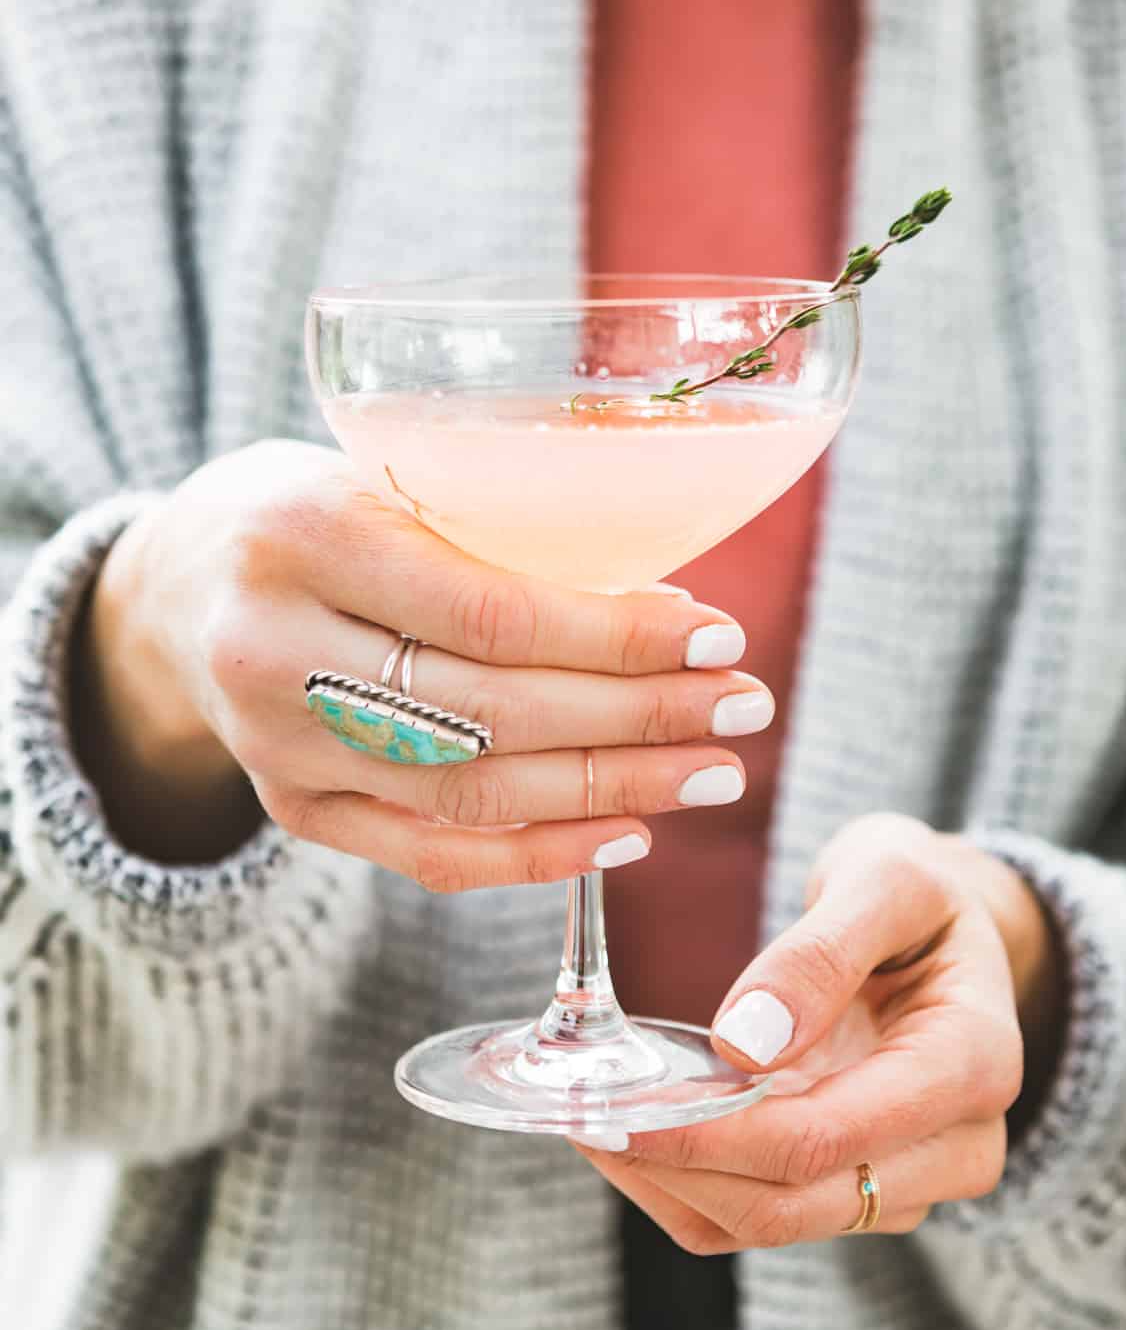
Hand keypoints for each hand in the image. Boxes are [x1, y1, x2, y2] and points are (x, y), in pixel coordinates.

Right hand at [73, 439, 771, 871]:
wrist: (178, 587)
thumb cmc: (313, 509)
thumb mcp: (383, 475)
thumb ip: (495, 528)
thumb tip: (670, 597)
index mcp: (304, 536)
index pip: (490, 613)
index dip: (616, 639)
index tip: (716, 635)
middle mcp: (274, 652)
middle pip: (493, 714)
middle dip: (638, 717)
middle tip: (742, 708)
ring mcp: (275, 748)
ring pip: (470, 794)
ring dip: (611, 790)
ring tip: (711, 773)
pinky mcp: (291, 811)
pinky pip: (428, 854)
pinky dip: (536, 855)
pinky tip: (625, 833)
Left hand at [572, 814, 1062, 1251]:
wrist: (946, 931)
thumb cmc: (918, 896)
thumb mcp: (885, 880)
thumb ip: (821, 954)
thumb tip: (743, 1044)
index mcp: (973, 1064)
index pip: (829, 1137)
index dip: (717, 1133)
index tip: (623, 1105)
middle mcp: (954, 1146)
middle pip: (794, 1203)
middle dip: (678, 1165)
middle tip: (581, 1113)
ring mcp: (908, 1180)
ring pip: (768, 1223)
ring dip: (670, 1182)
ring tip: (589, 1118)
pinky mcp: (860, 1189)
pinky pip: (759, 1215)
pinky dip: (686, 1184)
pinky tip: (626, 1132)